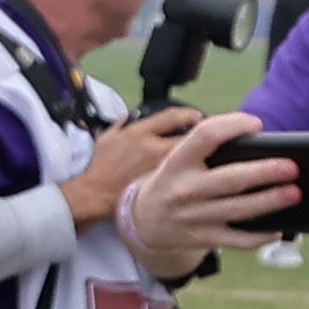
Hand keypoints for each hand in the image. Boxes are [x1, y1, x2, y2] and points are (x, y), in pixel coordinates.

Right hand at [54, 107, 206, 229]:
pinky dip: (196, 176)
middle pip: (191, 138)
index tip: (197, 116)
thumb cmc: (100, 166)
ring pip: (193, 161)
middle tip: (212, 139)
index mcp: (140, 133)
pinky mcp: (163, 187)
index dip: (189, 114)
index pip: (173, 117)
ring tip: (209, 160)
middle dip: (204, 137)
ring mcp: (161, 170)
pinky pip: (187, 178)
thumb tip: (132, 117)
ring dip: (205, 159)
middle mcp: (154, 149)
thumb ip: (122, 125)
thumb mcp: (107, 137)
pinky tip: (201, 179)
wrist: (96, 193)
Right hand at [111, 116, 303, 282]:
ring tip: (294, 193)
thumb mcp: (178, 159)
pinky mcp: (204, 237)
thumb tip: (256, 142)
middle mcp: (185, 189)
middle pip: (231, 179)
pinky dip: (260, 236)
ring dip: (270, 202)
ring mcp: (194, 216)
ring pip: (239, 209)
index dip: (233, 126)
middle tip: (291, 167)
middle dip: (264, 172)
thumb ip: (207, 149)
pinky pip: (237, 240)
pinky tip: (277, 228)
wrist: (144, 220)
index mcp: (178, 161)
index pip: (206, 136)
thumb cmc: (172, 180)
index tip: (257, 124)